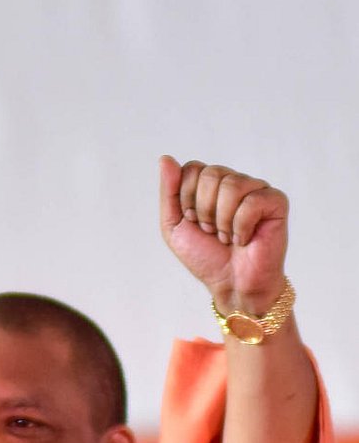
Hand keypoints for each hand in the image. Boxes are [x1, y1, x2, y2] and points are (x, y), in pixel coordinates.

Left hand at [159, 155, 288, 314]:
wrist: (231, 284)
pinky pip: (252, 202)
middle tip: (211, 232)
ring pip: (231, 185)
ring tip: (227, 237)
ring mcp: (256, 189)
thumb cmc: (206, 257)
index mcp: (211, 185)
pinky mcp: (275, 201)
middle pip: (210, 174)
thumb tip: (165, 158)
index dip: (187, 199)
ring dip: (222, 221)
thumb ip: (169, 193)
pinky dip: (241, 227)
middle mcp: (234, 182)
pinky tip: (245, 239)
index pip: (192, 169)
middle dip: (203, 211)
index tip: (193, 222)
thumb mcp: (174, 227)